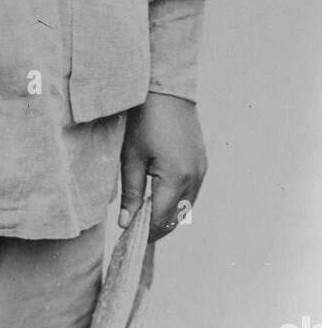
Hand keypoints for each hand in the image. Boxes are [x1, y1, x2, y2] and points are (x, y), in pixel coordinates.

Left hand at [118, 92, 207, 242]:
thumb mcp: (131, 156)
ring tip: (144, 214)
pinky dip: (177, 200)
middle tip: (133, 229)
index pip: (161, 220)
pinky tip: (159, 196)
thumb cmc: (144, 120)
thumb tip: (125, 223)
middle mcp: (195, 178)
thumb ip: (129, 192)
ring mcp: (201, 170)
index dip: (144, 232)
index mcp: (176, 178)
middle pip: (176, 218)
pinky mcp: (202, 162)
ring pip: (186, 207)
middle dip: (156, 227)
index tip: (127, 238)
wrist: (167, 89)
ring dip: (167, 215)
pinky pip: (192, 192)